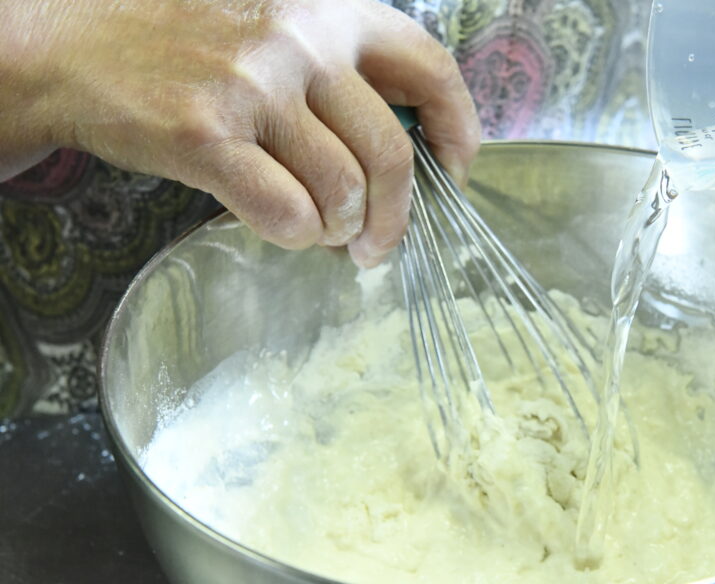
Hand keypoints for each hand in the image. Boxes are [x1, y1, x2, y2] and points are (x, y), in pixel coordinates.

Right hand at [0, 0, 479, 266]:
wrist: (73, 45)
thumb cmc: (186, 46)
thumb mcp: (278, 28)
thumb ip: (341, 74)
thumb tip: (402, 163)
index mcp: (331, 9)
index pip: (430, 69)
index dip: (457, 130)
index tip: (454, 170)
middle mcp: (301, 40)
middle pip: (391, 154)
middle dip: (396, 218)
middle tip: (377, 244)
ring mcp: (254, 88)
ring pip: (344, 192)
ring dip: (341, 230)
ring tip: (321, 231)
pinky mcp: (207, 137)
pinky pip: (288, 215)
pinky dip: (297, 238)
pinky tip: (283, 228)